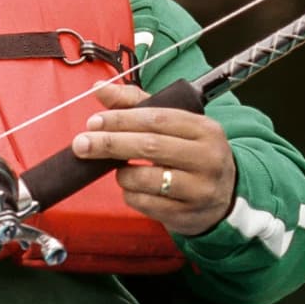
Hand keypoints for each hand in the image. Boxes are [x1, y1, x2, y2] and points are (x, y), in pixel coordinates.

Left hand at [72, 83, 236, 236]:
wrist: (222, 197)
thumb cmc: (188, 153)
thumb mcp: (172, 124)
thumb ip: (135, 104)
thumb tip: (99, 89)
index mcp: (205, 129)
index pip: (156, 119)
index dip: (121, 119)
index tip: (93, 122)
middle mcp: (208, 158)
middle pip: (150, 147)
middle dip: (110, 143)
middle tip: (82, 143)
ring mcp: (200, 189)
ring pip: (146, 179)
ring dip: (121, 173)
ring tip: (118, 168)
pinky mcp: (187, 214)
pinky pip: (145, 204)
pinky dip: (130, 194)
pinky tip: (133, 187)